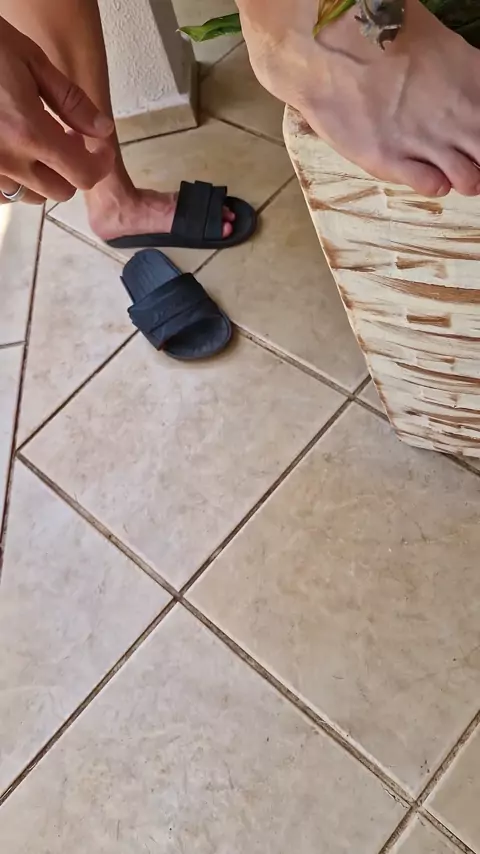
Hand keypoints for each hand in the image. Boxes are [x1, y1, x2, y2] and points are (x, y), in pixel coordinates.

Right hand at [0, 15, 114, 202]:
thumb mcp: (31, 61)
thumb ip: (71, 102)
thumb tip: (103, 129)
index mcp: (29, 132)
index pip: (83, 175)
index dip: (100, 164)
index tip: (100, 149)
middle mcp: (8, 160)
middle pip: (59, 191)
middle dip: (72, 169)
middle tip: (67, 137)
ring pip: (29, 196)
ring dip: (41, 176)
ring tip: (34, 143)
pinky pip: (1, 194)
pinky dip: (12, 180)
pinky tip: (11, 153)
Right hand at [244, 0, 479, 196]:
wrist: (325, 52)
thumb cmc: (374, 35)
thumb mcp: (434, 41)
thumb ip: (457, 70)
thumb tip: (459, 84)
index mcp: (472, 78)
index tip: (472, 134)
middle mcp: (458, 113)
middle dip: (479, 159)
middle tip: (463, 154)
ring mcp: (427, 141)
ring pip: (469, 179)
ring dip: (463, 177)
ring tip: (445, 166)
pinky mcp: (394, 161)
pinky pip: (433, 186)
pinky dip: (434, 183)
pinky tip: (421, 169)